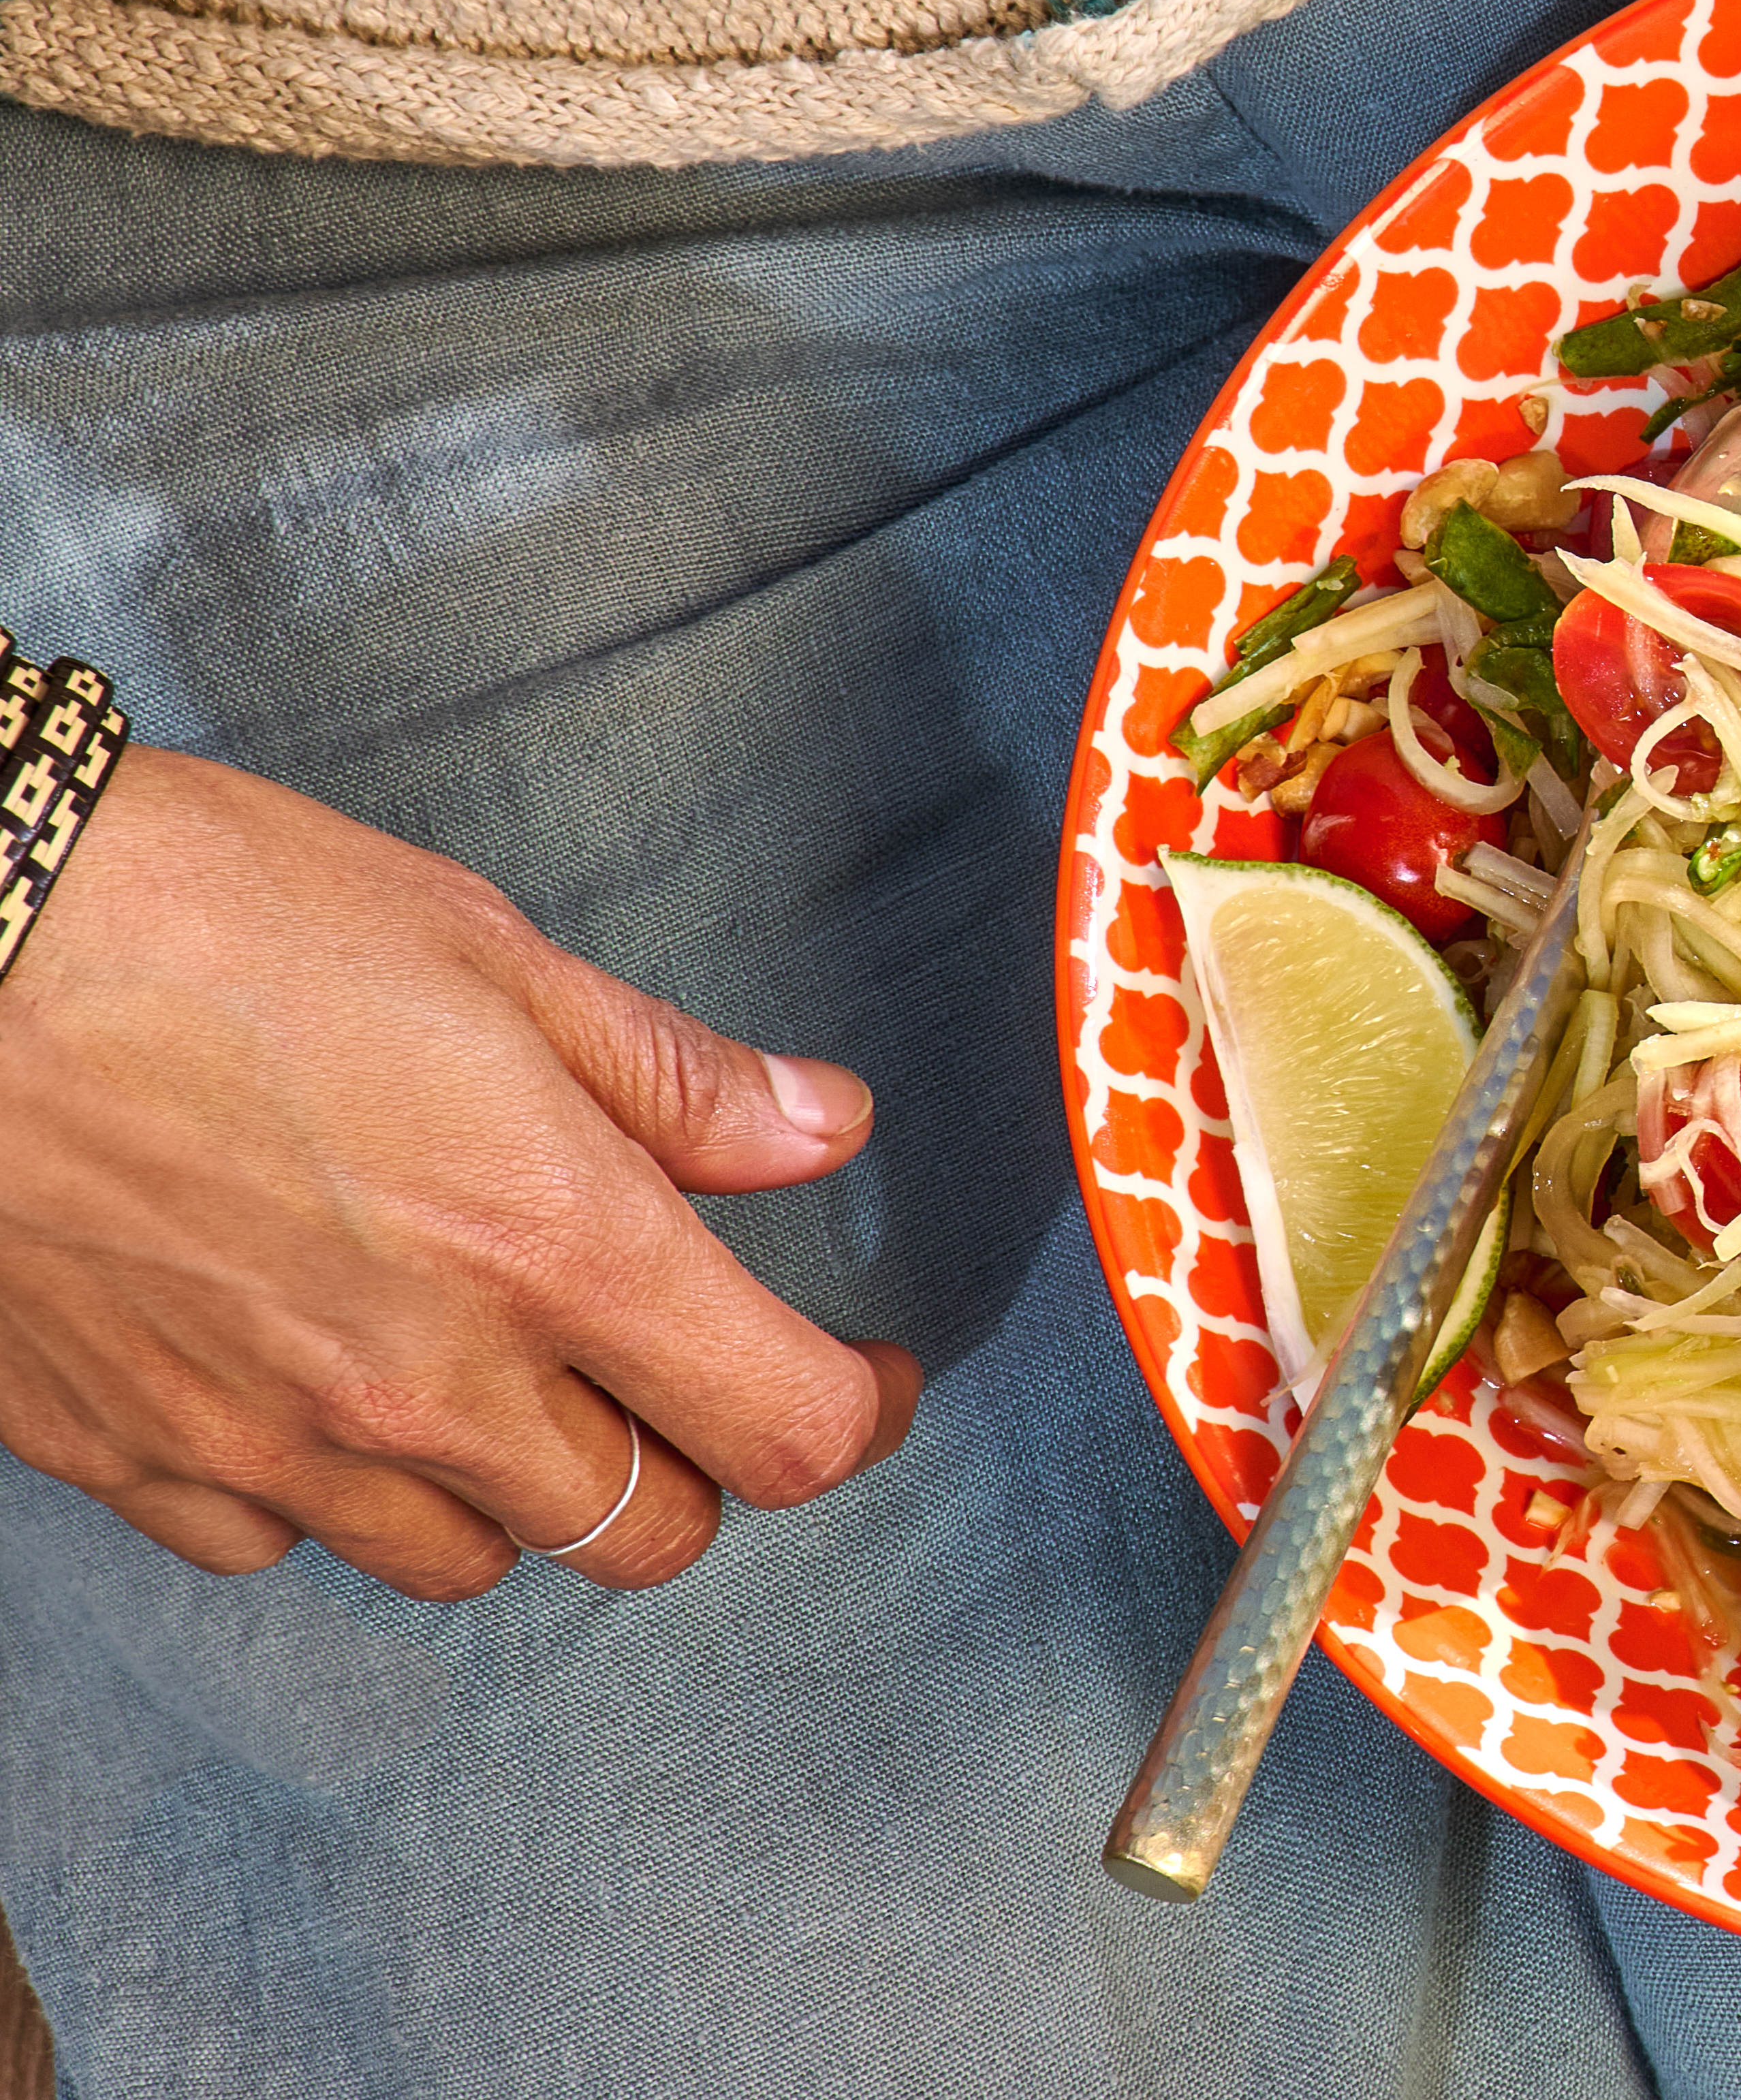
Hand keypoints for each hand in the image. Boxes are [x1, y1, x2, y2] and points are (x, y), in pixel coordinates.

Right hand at [0, 747, 921, 1593]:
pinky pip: (284, 1545)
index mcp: (551, 1245)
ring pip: (469, 1559)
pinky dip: (335, 1491)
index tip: (864, 1377)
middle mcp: (424, 1381)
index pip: (781, 1428)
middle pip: (643, 1533)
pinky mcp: (137, 1462)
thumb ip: (674, 1080)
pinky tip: (328, 1383)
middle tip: (684, 1376)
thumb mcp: (494, 957)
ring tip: (505, 1371)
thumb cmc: (215, 921)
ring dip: (519, 1489)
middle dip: (696, 1468)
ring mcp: (272, 1442)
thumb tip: (826, 1127)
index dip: (855, 1415)